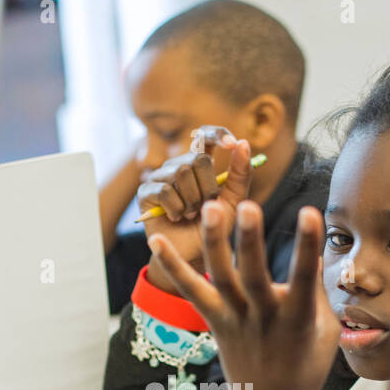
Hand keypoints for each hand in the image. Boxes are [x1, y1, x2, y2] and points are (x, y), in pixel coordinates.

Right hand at [139, 128, 250, 293]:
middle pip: (196, 158)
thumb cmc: (214, 227)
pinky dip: (176, 208)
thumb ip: (240, 174)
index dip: (217, 134)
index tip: (232, 144)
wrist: (194, 255)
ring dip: (192, 200)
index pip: (205, 135)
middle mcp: (178, 165)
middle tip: (206, 206)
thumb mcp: (234, 201)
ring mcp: (160, 177)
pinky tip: (176, 218)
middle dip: (208, 186)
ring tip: (191, 215)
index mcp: (199, 164)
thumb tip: (244, 143)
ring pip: (180, 173)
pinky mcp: (145, 192)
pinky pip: (165, 190)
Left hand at [149, 200, 338, 389]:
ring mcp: (235, 321)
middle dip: (250, 240)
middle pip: (254, 276)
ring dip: (215, 242)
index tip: (309, 212)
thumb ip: (317, 291)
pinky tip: (155, 241)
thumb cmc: (306, 366)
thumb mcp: (323, 332)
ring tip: (211, 207)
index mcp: (298, 320)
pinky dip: (173, 267)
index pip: (305, 278)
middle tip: (246, 204)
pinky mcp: (215, 323)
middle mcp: (264, 319)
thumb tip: (314, 249)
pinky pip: (192, 293)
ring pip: (221, 279)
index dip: (307, 245)